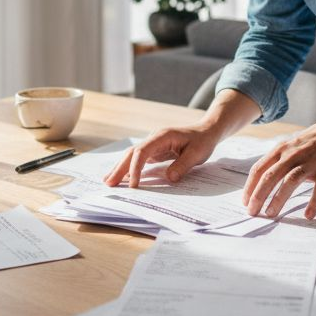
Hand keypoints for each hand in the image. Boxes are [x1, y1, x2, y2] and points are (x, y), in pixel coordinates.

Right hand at [103, 125, 220, 187]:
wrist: (206, 131)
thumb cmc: (202, 141)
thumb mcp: (197, 153)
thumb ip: (183, 165)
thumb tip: (169, 178)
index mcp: (162, 136)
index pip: (142, 151)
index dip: (136, 168)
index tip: (134, 184)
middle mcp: (154, 139)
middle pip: (132, 153)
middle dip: (120, 168)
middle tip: (109, 184)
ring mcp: (153, 145)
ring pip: (132, 156)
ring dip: (121, 168)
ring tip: (108, 182)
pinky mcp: (155, 151)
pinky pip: (139, 160)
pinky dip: (129, 168)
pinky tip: (122, 178)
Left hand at [242, 120, 315, 219]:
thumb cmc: (315, 141)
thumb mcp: (292, 145)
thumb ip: (279, 161)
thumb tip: (264, 182)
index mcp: (282, 149)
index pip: (259, 169)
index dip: (250, 187)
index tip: (245, 202)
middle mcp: (293, 155)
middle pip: (270, 176)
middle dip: (258, 196)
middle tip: (252, 212)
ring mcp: (311, 162)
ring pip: (290, 181)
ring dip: (278, 199)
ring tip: (271, 214)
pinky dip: (314, 202)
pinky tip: (308, 215)